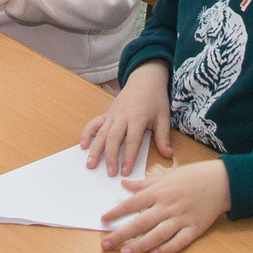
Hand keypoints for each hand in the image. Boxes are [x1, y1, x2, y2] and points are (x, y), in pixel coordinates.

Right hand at [81, 61, 172, 176]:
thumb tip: (168, 155)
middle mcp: (122, 117)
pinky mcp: (107, 113)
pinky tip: (83, 145)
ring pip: (102, 133)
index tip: (125, 172)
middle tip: (109, 173)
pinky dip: (87, 133)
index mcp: (137, 118)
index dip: (128, 157)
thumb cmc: (155, 99)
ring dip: (95, 149)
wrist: (145, 79)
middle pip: (114, 138)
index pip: (132, 141)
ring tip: (90, 164)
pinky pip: (94, 123)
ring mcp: (112, 115)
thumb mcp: (163, 117)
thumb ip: (163, 137)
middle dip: (110, 157)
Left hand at [101, 159, 230, 252]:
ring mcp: (181, 218)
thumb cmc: (193, 176)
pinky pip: (179, 241)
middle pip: (140, 222)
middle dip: (121, 234)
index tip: (103, 221)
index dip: (117, 212)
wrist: (222, 181)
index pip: (133, 203)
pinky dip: (167, 249)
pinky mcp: (194, 228)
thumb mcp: (167, 175)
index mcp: (160, 191)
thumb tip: (124, 184)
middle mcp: (168, 206)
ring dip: (139, 246)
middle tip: (105, 245)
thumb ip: (145, 183)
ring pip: (157, 235)